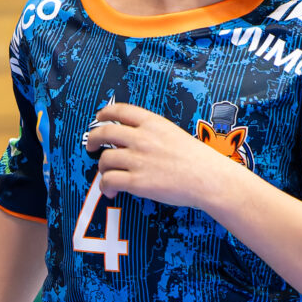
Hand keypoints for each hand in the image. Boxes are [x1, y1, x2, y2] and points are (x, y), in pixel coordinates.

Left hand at [84, 102, 240, 209]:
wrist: (209, 179)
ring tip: (107, 175)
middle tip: (91, 146)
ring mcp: (138, 160)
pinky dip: (105, 187)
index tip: (99, 118)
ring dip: (102, 168)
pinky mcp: (137, 181)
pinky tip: (110, 192)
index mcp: (153, 123)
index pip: (120, 110)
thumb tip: (136, 139)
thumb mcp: (175, 134)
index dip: (105, 113)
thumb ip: (154, 133)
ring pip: (104, 160)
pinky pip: (109, 181)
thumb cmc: (199, 160)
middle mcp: (142, 138)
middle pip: (104, 132)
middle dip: (93, 139)